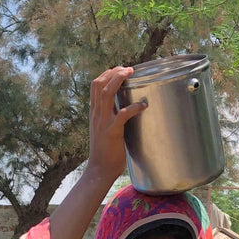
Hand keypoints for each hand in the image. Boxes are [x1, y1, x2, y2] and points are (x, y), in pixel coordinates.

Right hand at [81, 66, 145, 189]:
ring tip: (131, 74)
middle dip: (114, 72)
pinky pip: (123, 115)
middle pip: (99, 84)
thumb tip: (123, 108)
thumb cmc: (105, 152)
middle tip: (128, 69)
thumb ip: (110, 117)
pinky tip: (143, 105)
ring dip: (119, 80)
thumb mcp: (103, 129)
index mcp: (94, 113)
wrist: (99, 170)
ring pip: (107, 93)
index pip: (95, 85)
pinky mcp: (112, 132)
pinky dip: (134, 107)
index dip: (107, 73)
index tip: (120, 70)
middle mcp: (96, 114)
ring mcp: (103, 122)